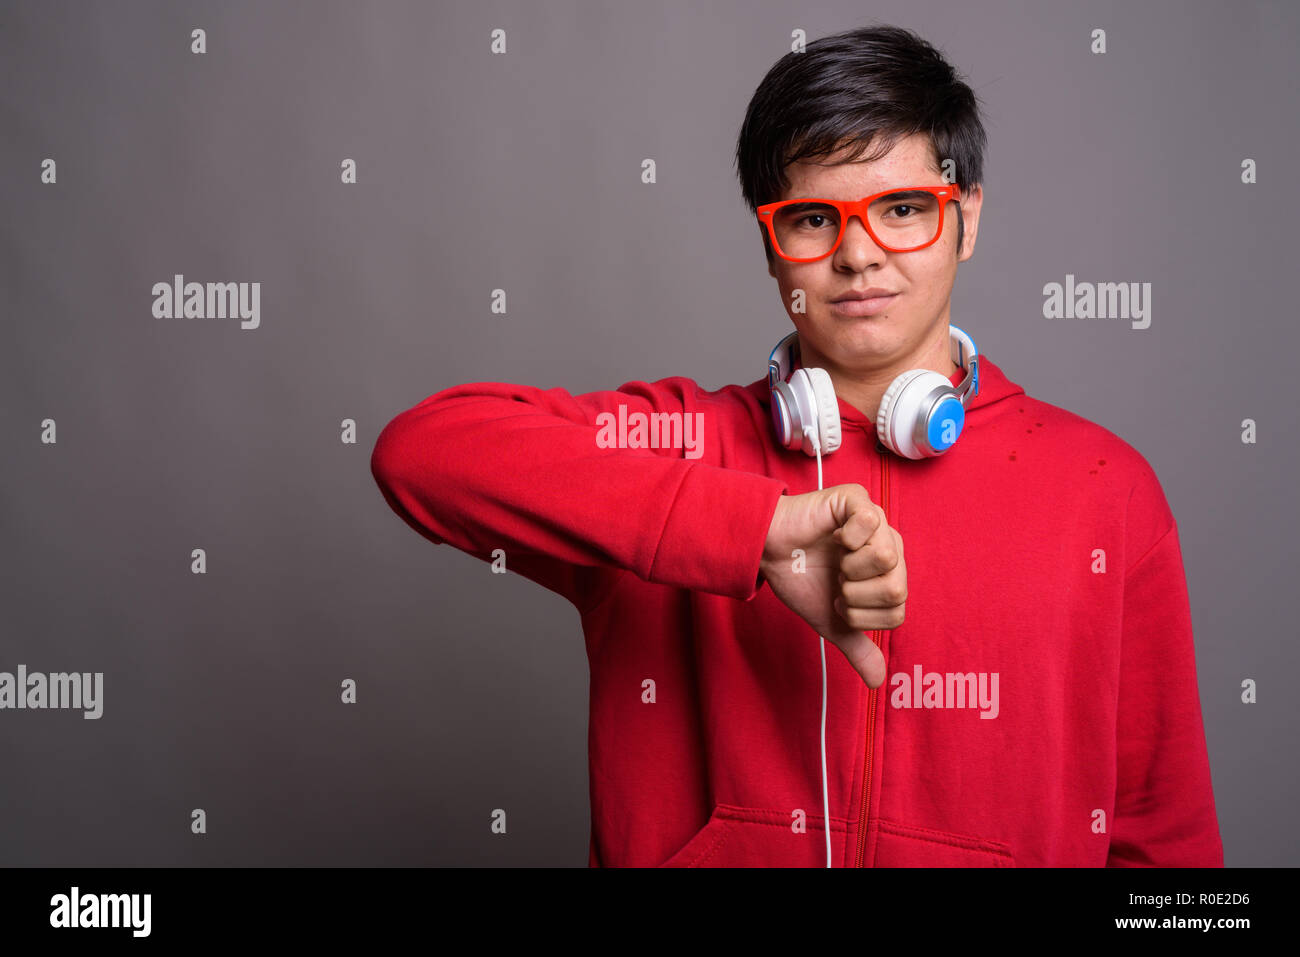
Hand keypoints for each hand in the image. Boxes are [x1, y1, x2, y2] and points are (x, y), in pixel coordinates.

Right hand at [758, 483, 905, 687]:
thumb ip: (857, 647)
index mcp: (890, 574)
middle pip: (898, 587)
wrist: (767, 552)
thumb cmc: (801, 579)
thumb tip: (878, 682)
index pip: (898, 611)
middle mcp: (890, 546)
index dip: (862, 615)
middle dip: (856, 595)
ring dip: (851, 569)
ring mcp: (876, 521)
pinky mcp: (857, 499)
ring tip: (836, 560)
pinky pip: (870, 522)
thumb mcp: (831, 621)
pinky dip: (847, 538)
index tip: (838, 600)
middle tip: (836, 582)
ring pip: (888, 557)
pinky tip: (834, 537)